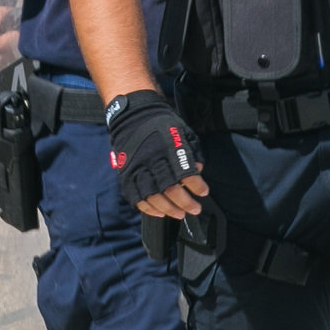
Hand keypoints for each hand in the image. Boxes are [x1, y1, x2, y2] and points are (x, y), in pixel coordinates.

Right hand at [107, 90, 206, 217]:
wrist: (132, 115)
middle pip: (169, 188)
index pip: (185, 172)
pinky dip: (148, 208)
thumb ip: (192, 151)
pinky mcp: (126, 174)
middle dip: (185, 203)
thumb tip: (198, 171)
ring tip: (180, 214)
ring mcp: (137, 167)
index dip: (197, 185)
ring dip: (168, 209)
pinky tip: (160, 212)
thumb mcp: (182, 130)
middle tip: (195, 209)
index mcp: (168, 146)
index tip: (204, 192)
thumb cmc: (161, 124)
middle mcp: (152, 158)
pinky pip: (136, 197)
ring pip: (152, 196)